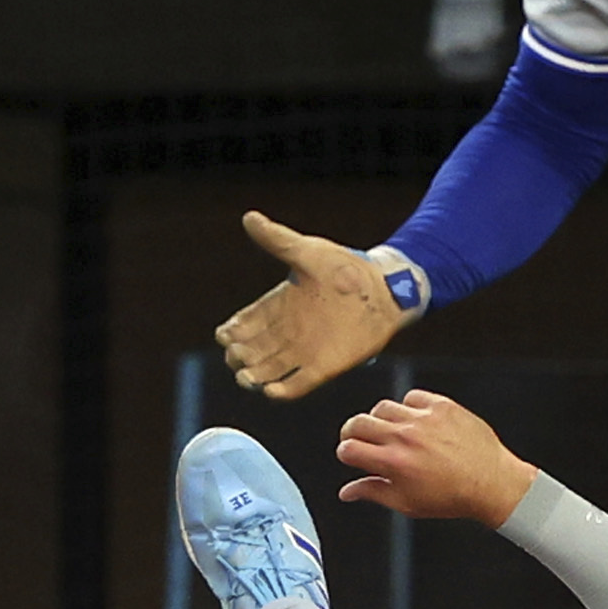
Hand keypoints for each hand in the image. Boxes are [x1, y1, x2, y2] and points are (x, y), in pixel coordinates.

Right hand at [214, 211, 409, 400]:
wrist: (382, 288)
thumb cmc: (345, 267)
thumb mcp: (307, 251)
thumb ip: (276, 240)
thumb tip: (249, 217)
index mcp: (278, 307)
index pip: (244, 325)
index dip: (231, 333)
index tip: (225, 334)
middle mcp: (287, 332)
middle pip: (252, 352)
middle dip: (239, 357)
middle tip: (236, 355)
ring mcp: (305, 351)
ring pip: (269, 371)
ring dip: (255, 377)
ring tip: (247, 377)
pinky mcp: (324, 367)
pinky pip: (298, 385)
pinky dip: (283, 391)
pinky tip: (270, 391)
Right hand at [334, 390, 538, 527]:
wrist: (492, 483)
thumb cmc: (452, 497)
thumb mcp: (407, 503)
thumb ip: (373, 492)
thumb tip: (347, 492)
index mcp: (393, 462)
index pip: (349, 448)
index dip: (345, 453)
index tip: (352, 455)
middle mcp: (405, 437)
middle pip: (359, 422)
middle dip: (352, 432)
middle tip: (359, 439)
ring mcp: (424, 419)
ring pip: (383, 407)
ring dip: (380, 419)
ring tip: (391, 432)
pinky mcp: (442, 407)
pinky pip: (412, 397)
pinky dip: (408, 407)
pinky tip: (415, 421)